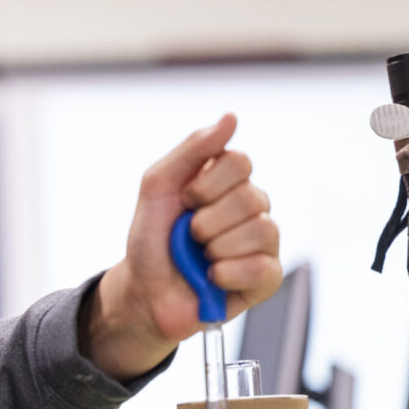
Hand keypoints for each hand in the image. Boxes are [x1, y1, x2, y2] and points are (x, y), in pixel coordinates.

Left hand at [85, 114, 280, 379]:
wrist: (143, 291)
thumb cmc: (151, 239)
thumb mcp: (157, 186)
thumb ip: (192, 149)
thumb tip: (231, 117)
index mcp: (228, 182)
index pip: (240, 162)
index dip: (206, 184)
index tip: (184, 201)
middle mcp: (251, 208)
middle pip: (251, 197)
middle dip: (206, 221)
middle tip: (189, 235)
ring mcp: (262, 243)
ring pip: (262, 230)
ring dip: (216, 248)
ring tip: (200, 257)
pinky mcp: (265, 278)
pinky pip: (262, 268)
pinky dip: (227, 273)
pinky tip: (212, 277)